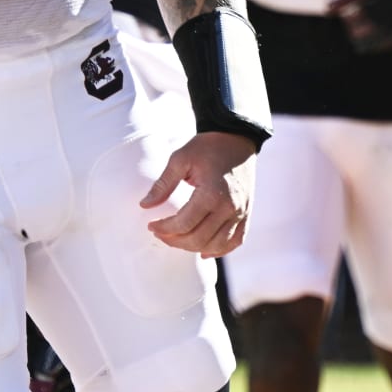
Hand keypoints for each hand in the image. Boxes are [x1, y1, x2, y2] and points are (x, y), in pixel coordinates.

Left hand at [141, 132, 257, 257]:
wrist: (236, 139)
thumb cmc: (206, 147)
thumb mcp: (180, 159)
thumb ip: (162, 184)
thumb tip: (144, 206)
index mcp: (211, 193)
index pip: (184, 224)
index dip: (164, 229)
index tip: (151, 225)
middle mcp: (229, 208)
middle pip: (199, 239)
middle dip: (175, 241)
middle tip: (159, 234)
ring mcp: (241, 213)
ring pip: (217, 245)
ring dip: (194, 248)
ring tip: (176, 240)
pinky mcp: (247, 214)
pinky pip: (236, 241)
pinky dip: (220, 250)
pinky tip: (204, 251)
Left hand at [331, 0, 391, 53]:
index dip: (342, 2)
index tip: (327, 9)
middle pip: (367, 12)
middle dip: (351, 19)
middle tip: (344, 23)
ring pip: (377, 28)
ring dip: (360, 35)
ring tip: (351, 37)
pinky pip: (389, 40)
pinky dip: (374, 45)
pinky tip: (362, 49)